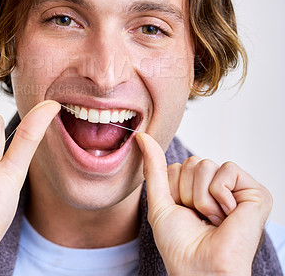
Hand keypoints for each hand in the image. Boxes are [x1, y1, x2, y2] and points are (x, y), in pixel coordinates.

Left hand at [136, 132, 271, 275]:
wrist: (199, 267)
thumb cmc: (179, 243)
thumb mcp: (160, 200)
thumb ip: (153, 167)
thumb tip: (142, 136)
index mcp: (197, 188)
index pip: (176, 166)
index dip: (173, 190)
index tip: (183, 213)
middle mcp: (217, 186)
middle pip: (191, 162)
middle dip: (187, 192)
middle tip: (199, 217)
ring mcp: (236, 189)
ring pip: (205, 165)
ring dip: (201, 197)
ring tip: (213, 219)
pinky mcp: (255, 192)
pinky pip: (226, 170)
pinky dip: (220, 194)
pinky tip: (228, 215)